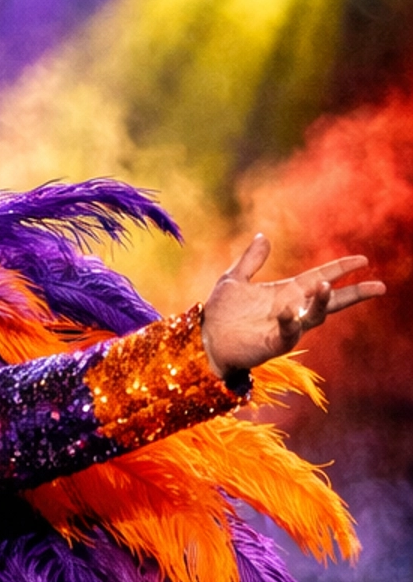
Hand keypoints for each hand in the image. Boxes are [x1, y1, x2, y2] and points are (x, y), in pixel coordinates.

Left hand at [200, 232, 383, 379]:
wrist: (203, 339)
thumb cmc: (220, 313)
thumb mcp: (234, 279)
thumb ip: (251, 260)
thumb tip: (262, 237)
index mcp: (287, 292)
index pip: (321, 277)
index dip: (341, 269)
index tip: (363, 260)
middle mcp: (292, 309)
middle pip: (330, 300)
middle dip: (355, 294)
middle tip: (378, 287)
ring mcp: (285, 328)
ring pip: (315, 316)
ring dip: (322, 302)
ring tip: (326, 287)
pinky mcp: (274, 344)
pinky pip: (290, 334)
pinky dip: (292, 323)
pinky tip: (289, 312)